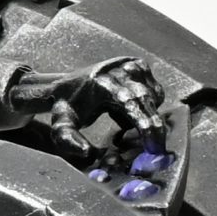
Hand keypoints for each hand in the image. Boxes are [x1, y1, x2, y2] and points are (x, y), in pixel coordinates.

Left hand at [42, 56, 164, 157]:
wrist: (67, 85)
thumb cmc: (67, 107)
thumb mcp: (62, 125)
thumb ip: (69, 140)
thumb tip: (87, 152)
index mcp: (100, 82)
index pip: (131, 102)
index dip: (146, 125)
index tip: (153, 148)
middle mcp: (117, 70)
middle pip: (145, 99)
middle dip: (153, 126)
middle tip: (155, 148)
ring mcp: (129, 64)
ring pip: (153, 96)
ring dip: (146, 114)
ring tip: (122, 122)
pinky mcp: (137, 64)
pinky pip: (154, 90)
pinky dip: (148, 104)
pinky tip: (128, 109)